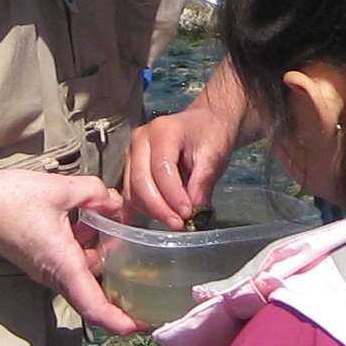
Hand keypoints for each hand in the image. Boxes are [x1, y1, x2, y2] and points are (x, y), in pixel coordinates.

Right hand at [0, 167, 140, 335]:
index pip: (95, 308)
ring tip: (129, 238)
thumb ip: (95, 194)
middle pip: (94, 295)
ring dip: (105, 261)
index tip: (145, 325)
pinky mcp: (39, 257)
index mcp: (62, 264)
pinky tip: (99, 221)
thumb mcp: (60, 189)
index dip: (121, 322)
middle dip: (122, 292)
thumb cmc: (10, 198)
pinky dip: (89, 249)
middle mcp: (54, 274)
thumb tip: (116, 203)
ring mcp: (45, 267)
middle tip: (151, 282)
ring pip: (84, 274)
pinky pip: (71, 262)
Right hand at [126, 63, 251, 226]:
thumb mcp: (214, 155)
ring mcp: (133, 152)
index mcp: (162, 131)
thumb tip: (194, 214)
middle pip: (141, 181)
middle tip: (179, 224)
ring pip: (133, 189)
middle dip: (160, 208)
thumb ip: (202, 183)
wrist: (206, 121)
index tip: (188, 214)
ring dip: (152, 210)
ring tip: (175, 221)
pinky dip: (142, 208)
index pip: (161, 169)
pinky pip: (131, 192)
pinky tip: (156, 219)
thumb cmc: (211, 133)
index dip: (173, 195)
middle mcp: (141, 139)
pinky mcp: (132, 166)